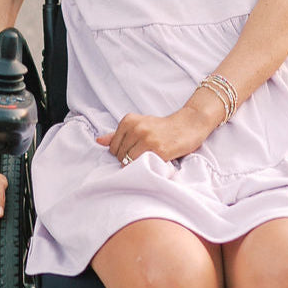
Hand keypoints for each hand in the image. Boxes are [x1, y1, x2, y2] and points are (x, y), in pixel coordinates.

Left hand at [95, 104, 217, 164]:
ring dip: (136, 165)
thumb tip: (99, 141)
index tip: (133, 152)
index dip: (121, 154)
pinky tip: (154, 161)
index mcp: (129, 120)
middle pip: (120, 155)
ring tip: (147, 160)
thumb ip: (118, 134)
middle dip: (128, 160)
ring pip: (129, 161)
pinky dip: (146, 167)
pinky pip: (143, 165)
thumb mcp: (139, 124)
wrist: (188, 125)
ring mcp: (147, 139)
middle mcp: (136, 128)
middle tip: (142, 157)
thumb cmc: (162, 127)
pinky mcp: (159, 150)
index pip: (113, 147)